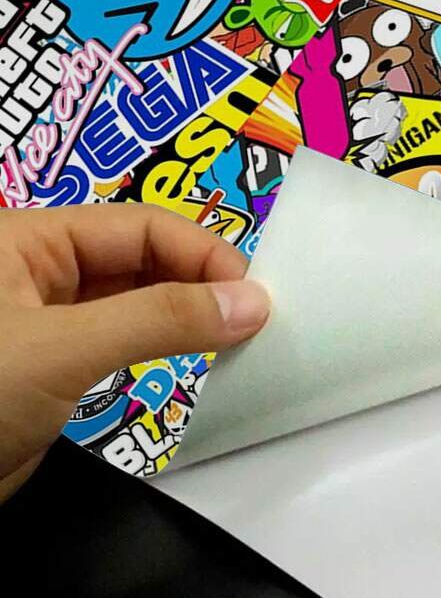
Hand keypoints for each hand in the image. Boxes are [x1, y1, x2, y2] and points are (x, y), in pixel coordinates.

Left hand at [0, 204, 269, 502]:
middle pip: (143, 259)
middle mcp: (40, 272)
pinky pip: (125, 343)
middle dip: (200, 282)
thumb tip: (253, 303)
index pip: (140, 227)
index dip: (202, 252)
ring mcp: (47, 322)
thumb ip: (161, 321)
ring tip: (241, 338)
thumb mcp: (62, 349)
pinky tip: (202, 360)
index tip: (254, 294)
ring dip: (188, 316)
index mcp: (28, 240)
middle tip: (256, 319)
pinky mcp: (55, 370)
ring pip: (137, 302)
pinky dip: (167, 348)